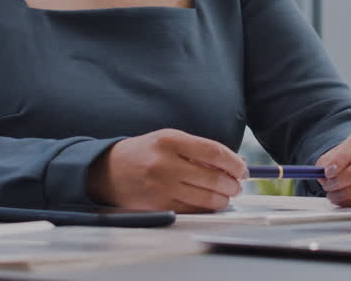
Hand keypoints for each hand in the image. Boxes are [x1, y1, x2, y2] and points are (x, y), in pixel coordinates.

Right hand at [86, 129, 246, 212]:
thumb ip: (200, 150)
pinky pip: (193, 210)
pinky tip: (210, 203)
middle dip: (232, 184)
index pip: (214, 152)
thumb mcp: (169, 141)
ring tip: (226, 195)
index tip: (242, 170)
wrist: (108, 171)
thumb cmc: (145, 153)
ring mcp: (161, 187)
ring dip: (223, 199)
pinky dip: (207, 208)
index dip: (234, 163)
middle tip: (237, 186)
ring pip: (206, 198)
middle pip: (213, 178)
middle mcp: (165, 163)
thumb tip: (235, 163)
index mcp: (170, 141)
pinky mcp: (158, 206)